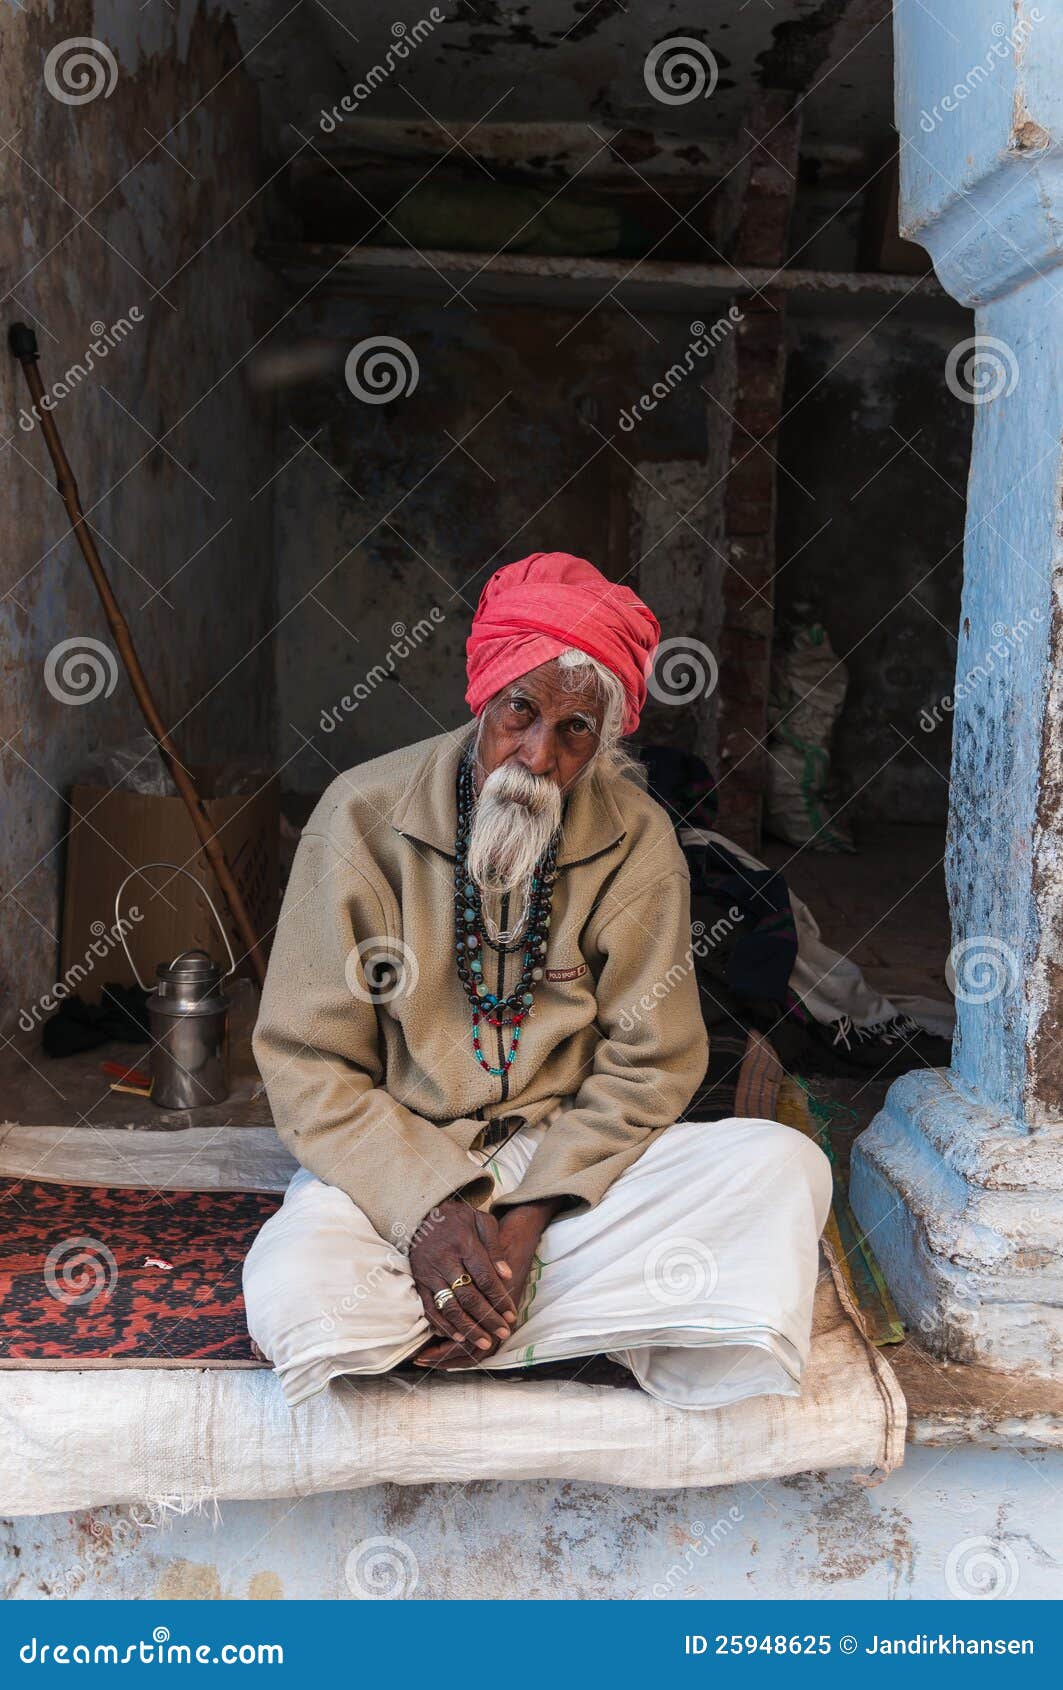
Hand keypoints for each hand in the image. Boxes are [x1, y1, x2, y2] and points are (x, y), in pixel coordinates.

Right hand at [413, 1199, 561, 1370]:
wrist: (422, 1213)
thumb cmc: (458, 1218)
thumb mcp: (481, 1221)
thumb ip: (495, 1247)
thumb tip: (506, 1275)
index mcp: (464, 1243)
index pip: (485, 1278)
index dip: (499, 1299)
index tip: (512, 1315)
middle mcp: (445, 1260)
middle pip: (469, 1296)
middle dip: (488, 1318)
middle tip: (503, 1334)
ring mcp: (429, 1273)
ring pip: (450, 1306)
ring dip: (468, 1328)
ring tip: (484, 1342)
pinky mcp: (419, 1281)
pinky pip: (430, 1309)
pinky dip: (444, 1325)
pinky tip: (459, 1337)